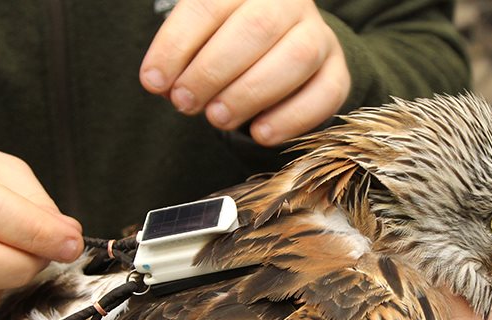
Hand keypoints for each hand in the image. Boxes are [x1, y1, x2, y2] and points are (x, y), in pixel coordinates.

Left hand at [140, 0, 350, 145]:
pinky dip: (291, 118)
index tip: (154, 82)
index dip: (176, 45)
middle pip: (255, 29)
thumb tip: (161, 84)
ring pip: (295, 59)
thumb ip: (182, 55)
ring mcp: (319, 36)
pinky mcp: (338, 72)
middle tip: (185, 103)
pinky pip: (324, 94)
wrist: (285, 47)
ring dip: (249, 95)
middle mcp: (288, 1)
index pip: (208, 6)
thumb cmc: (230, 43)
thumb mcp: (202, 36)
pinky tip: (260, 134)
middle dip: (212, 72)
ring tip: (217, 119)